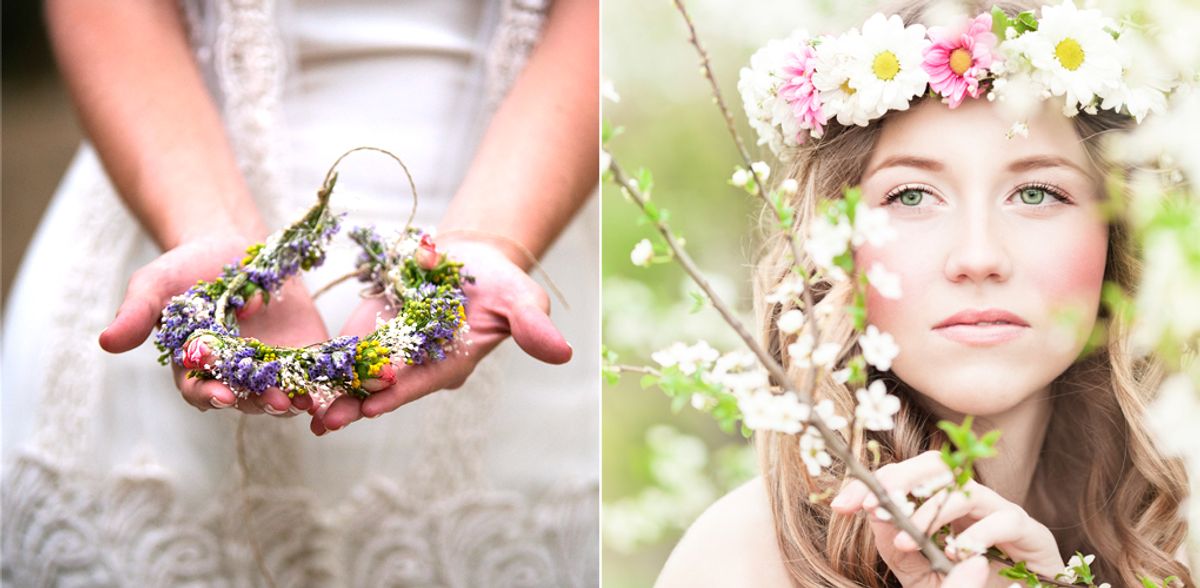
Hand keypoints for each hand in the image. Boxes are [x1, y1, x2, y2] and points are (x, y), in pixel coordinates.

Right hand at [99, 233, 328, 415]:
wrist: (232, 246)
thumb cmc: (185, 268)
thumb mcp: (157, 284)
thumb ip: (137, 312)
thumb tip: (105, 341)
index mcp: (196, 368)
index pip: (200, 391)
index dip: (209, 395)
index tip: (219, 395)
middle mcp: (235, 376)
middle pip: (247, 399)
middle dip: (259, 401)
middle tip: (274, 401)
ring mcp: (272, 368)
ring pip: (284, 393)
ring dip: (296, 399)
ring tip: (307, 398)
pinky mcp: (306, 353)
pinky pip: (317, 375)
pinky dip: (327, 385)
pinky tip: (340, 388)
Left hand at [312, 239, 571, 434]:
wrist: (468, 256)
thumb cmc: (499, 281)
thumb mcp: (520, 298)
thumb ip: (531, 327)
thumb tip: (562, 352)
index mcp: (452, 362)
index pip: (423, 381)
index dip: (398, 392)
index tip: (373, 404)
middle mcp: (417, 365)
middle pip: (382, 388)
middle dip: (353, 403)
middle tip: (322, 420)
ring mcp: (390, 352)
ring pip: (355, 376)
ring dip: (327, 391)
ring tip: (295, 406)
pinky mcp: (368, 335)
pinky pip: (341, 354)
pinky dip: (319, 365)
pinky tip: (290, 375)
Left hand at [829, 451, 1062, 587]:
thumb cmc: (963, 587)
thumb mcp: (919, 572)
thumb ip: (896, 548)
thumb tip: (873, 515)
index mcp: (942, 502)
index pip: (905, 477)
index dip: (873, 484)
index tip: (842, 505)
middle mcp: (971, 500)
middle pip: (937, 465)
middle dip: (900, 480)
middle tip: (873, 506)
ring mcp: (1002, 513)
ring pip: (967, 490)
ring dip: (931, 512)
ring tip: (909, 539)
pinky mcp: (1031, 535)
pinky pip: (1006, 520)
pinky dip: (978, 535)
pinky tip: (958, 554)